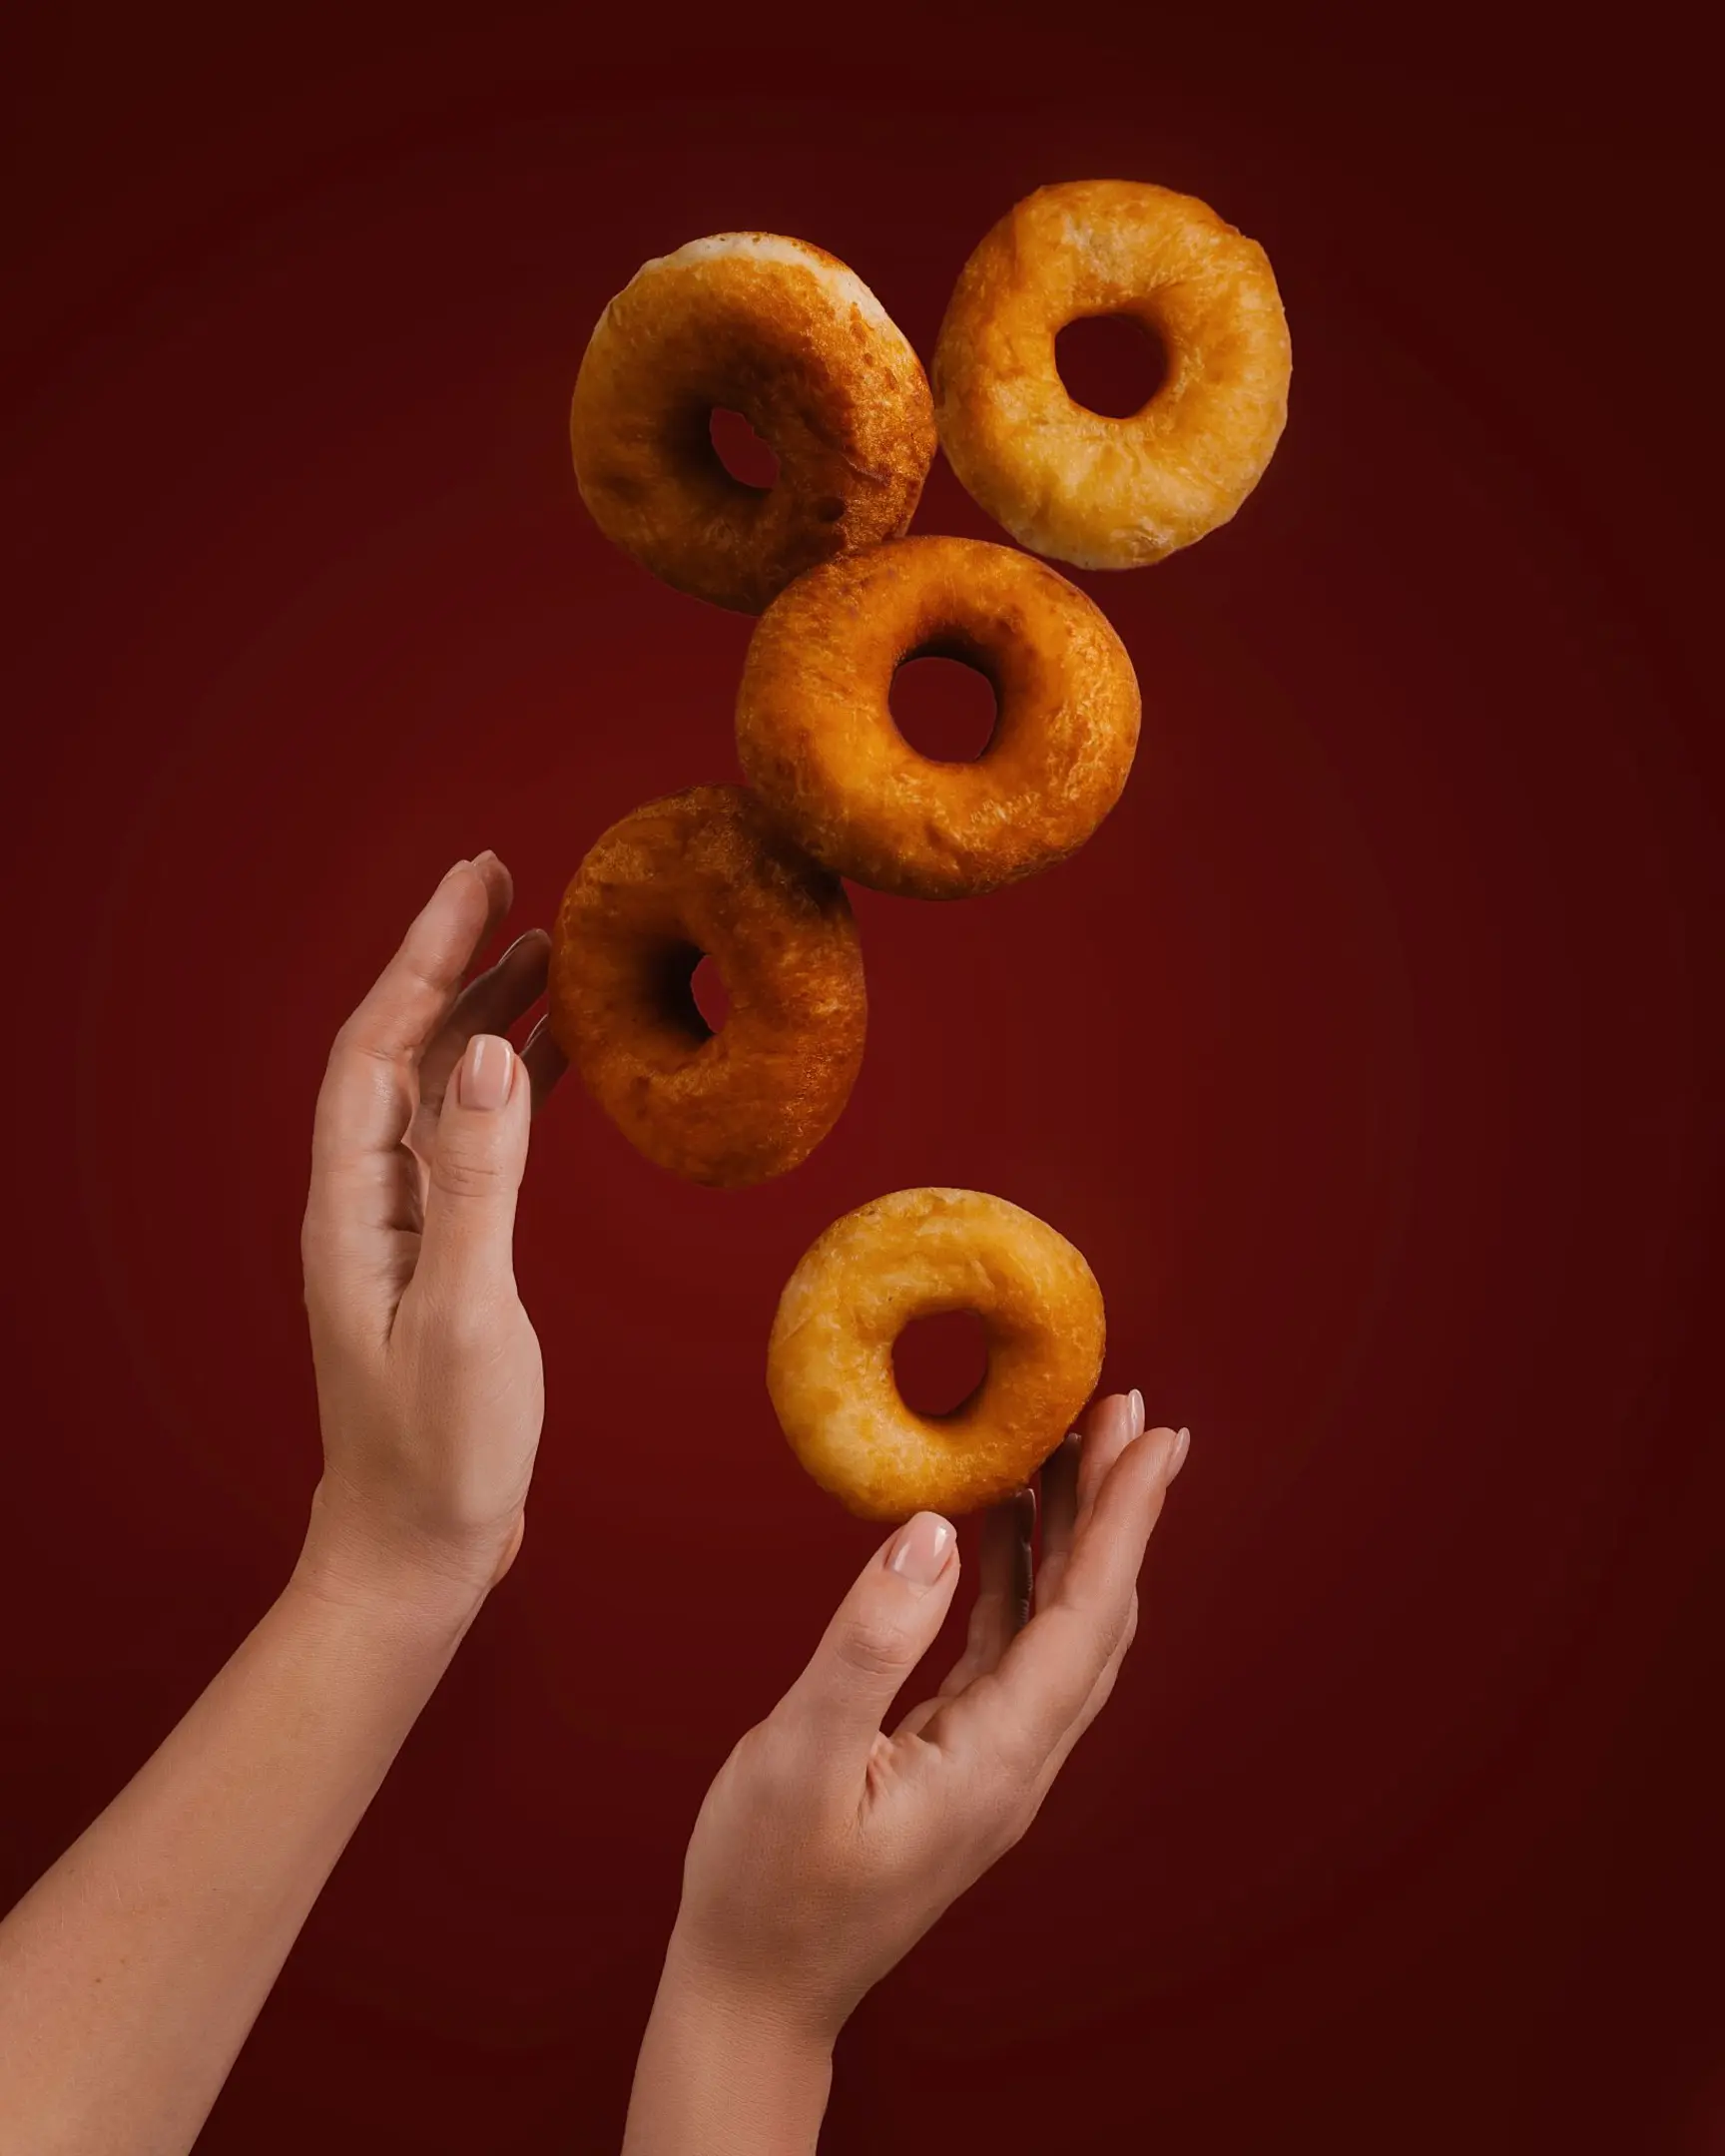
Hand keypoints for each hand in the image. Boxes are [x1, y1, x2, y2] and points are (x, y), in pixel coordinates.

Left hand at [295, 849, 565, 1609]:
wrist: (416, 1551)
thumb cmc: (439, 1452)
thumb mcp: (465, 1316)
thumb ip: (478, 1184)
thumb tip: (491, 1053)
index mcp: (354, 1207)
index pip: (378, 1047)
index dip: (424, 957)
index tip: (475, 882)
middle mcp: (368, 1202)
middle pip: (402, 1051)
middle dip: (451, 961)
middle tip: (507, 884)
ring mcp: (404, 1228)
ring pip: (440, 1092)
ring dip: (486, 1016)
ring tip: (549, 952)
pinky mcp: (444, 1256)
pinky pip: (474, 1145)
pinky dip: (513, 1088)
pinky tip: (555, 1062)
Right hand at [665, 1392, 1187, 2046]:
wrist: (754, 1991)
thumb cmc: (765, 1886)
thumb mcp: (801, 1759)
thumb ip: (870, 1643)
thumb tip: (934, 1532)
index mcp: (998, 1760)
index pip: (1087, 1615)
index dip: (1125, 1518)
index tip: (1155, 1434)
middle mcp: (1016, 1758)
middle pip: (1093, 1612)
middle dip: (1116, 1507)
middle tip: (1126, 1410)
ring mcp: (992, 1759)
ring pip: (1055, 1624)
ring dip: (1069, 1532)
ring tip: (1064, 1441)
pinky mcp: (958, 1755)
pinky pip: (1007, 1643)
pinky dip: (1012, 1572)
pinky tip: (993, 1522)